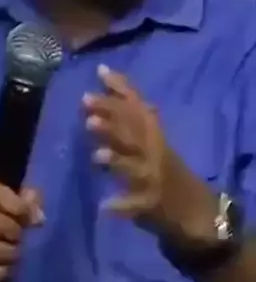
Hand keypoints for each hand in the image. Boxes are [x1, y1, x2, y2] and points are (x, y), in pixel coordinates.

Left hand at [83, 65, 217, 243]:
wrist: (195, 209)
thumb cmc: (167, 167)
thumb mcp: (154, 135)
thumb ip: (131, 108)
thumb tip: (106, 73)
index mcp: (155, 133)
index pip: (137, 106)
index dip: (120, 89)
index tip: (99, 72)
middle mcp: (156, 151)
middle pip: (132, 132)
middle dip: (110, 120)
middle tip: (86, 108)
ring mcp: (154, 179)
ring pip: (134, 167)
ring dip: (117, 160)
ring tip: (97, 156)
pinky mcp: (151, 205)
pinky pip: (135, 205)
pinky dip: (121, 206)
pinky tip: (104, 207)